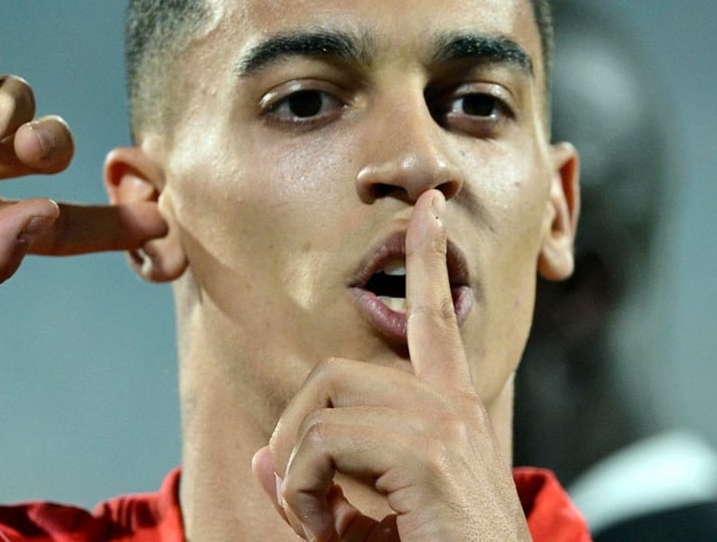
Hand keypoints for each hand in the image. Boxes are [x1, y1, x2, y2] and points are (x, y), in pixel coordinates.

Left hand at [252, 191, 530, 541]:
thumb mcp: (365, 523)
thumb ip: (318, 484)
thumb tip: (264, 455)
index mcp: (450, 413)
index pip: (436, 321)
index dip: (428, 260)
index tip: (429, 207)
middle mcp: (452, 408)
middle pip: (335, 373)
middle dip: (295, 432)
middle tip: (303, 501)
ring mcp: (443, 426)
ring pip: (325, 403)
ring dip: (298, 468)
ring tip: (319, 523)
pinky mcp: (427, 456)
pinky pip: (324, 444)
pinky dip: (303, 491)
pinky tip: (327, 531)